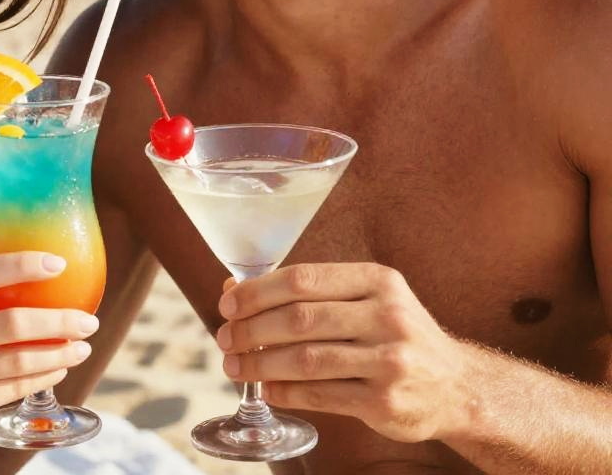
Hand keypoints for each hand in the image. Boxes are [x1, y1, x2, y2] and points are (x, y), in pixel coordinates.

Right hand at [0, 251, 97, 447]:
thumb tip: (38, 272)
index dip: (23, 265)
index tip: (59, 263)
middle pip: (12, 323)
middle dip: (59, 321)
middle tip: (88, 319)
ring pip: (19, 359)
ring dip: (59, 352)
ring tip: (83, 345)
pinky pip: (14, 387)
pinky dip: (44, 375)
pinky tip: (61, 366)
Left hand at [217, 263, 471, 442]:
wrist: (456, 386)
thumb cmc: (394, 334)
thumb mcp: (367, 298)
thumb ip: (310, 293)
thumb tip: (235, 287)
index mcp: (378, 280)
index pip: (303, 279)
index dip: (257, 291)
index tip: (228, 302)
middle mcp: (387, 315)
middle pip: (300, 318)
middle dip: (251, 328)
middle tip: (224, 337)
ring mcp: (390, 360)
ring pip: (306, 359)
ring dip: (260, 363)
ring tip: (235, 365)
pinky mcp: (386, 402)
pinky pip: (322, 395)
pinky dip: (286, 392)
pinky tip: (266, 389)